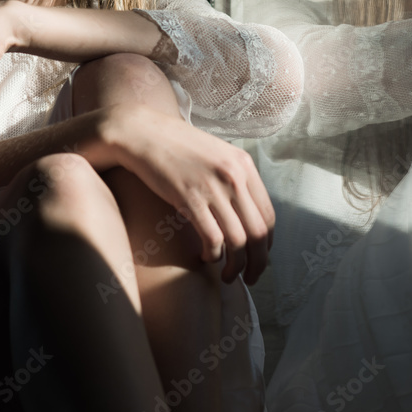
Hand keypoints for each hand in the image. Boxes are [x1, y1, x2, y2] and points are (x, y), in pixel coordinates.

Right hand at [105, 105, 274, 284]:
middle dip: (258, 263)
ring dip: (235, 267)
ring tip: (227, 276)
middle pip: (259, 233)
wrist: (142, 133)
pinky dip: (213, 255)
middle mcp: (235, 176)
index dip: (267, 244)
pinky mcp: (189, 198)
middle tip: (250, 278)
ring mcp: (213, 187)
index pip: (269, 215)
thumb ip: (234, 178)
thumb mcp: (216, 154)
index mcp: (244, 166)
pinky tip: (205, 258)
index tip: (259, 257)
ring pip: (238, 241)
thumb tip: (245, 213)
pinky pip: (212, 238)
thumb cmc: (176, 146)